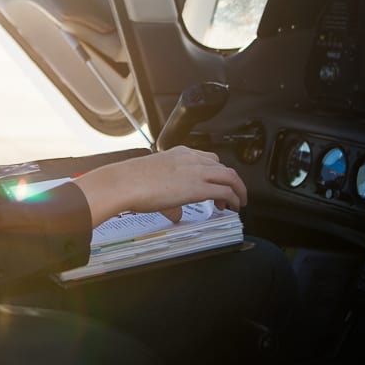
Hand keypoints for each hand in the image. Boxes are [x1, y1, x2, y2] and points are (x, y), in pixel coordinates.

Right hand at [74, 146, 246, 226]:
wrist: (125, 182)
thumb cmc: (132, 180)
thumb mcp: (154, 178)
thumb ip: (167, 192)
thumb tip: (174, 211)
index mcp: (180, 153)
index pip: (209, 158)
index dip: (218, 172)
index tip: (219, 182)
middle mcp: (191, 159)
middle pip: (223, 166)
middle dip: (232, 181)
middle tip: (234, 194)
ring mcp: (196, 172)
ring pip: (230, 176)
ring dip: (238, 190)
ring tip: (238, 202)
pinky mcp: (198, 188)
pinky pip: (226, 192)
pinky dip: (233, 199)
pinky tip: (232, 207)